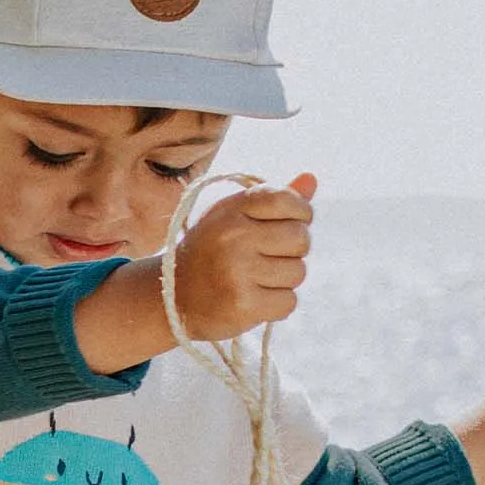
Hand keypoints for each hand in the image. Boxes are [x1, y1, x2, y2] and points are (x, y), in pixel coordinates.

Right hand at [71, 173, 318, 374]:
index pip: (290, 201)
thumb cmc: (211, 253)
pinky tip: (254, 301)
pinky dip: (277, 305)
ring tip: (256, 281)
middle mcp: (234, 236)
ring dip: (284, 280)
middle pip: (301, 239)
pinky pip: (288, 302)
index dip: (300, 215)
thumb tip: (312, 180)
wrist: (172, 298)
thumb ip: (273, 200)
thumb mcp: (233, 218)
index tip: (286, 226)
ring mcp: (237, 271)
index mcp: (233, 209)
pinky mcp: (242, 304)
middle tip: (268, 259)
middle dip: (293, 252)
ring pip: (298, 272)